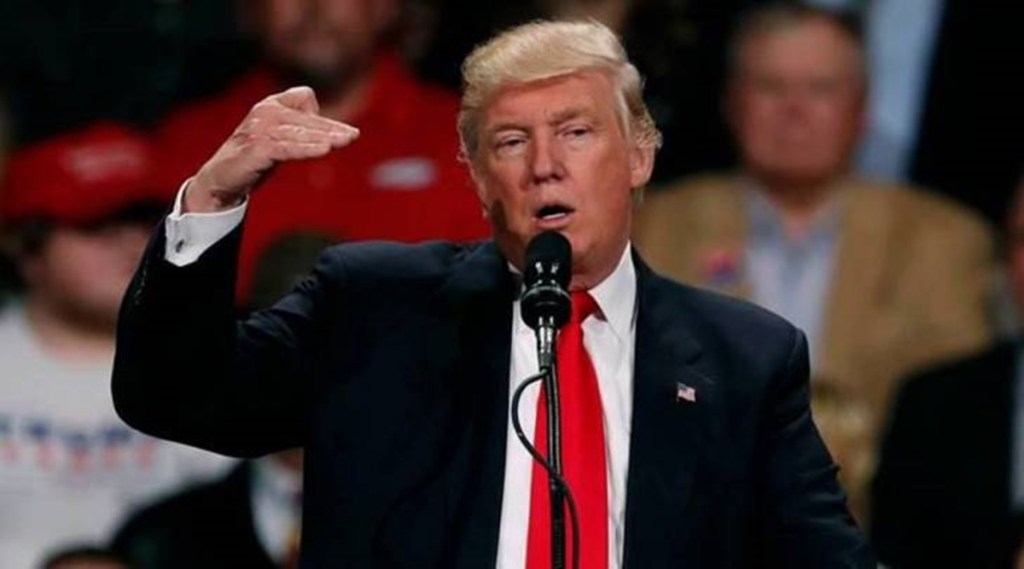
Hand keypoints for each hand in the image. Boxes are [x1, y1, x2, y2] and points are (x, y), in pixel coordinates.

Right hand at [185, 86, 359, 212]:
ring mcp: (259, 129)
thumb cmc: (254, 158)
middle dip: (332, 128)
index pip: (305, 97)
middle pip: (307, 117)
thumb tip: (334, 132)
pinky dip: (306, 149)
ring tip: (345, 141)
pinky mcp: (256, 148)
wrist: (221, 179)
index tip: (332, 135)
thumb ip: (302, 130)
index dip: (321, 116)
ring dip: (324, 138)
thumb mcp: (280, 137)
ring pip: (300, 132)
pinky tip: (324, 150)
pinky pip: (287, 147)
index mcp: (270, 104)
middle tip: (354, 136)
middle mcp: (264, 111)